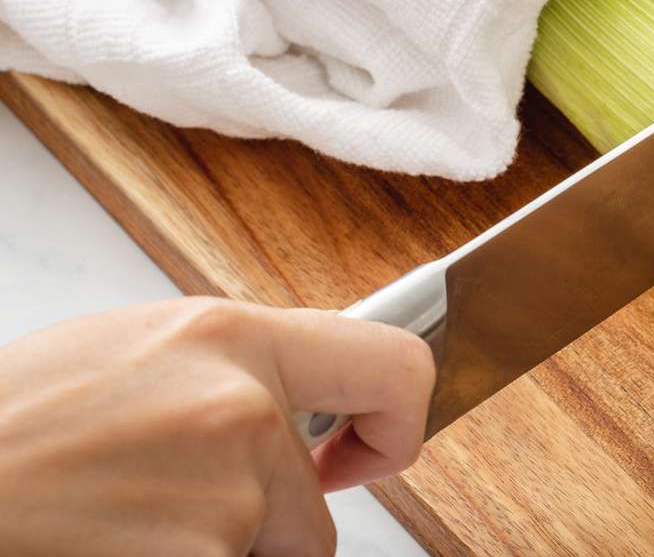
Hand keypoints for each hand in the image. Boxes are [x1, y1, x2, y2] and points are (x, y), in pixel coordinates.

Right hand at [0, 297, 434, 556]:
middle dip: (267, 531)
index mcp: (230, 338)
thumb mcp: (131, 356)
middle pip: (313, 509)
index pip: (395, 366)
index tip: (361, 458)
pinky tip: (108, 546)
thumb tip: (293, 402)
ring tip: (114, 522)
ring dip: (209, 553)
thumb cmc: (8, 429)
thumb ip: (226, 371)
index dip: (394, 427)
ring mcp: (227, 497)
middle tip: (180, 518)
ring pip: (264, 556)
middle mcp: (244, 409)